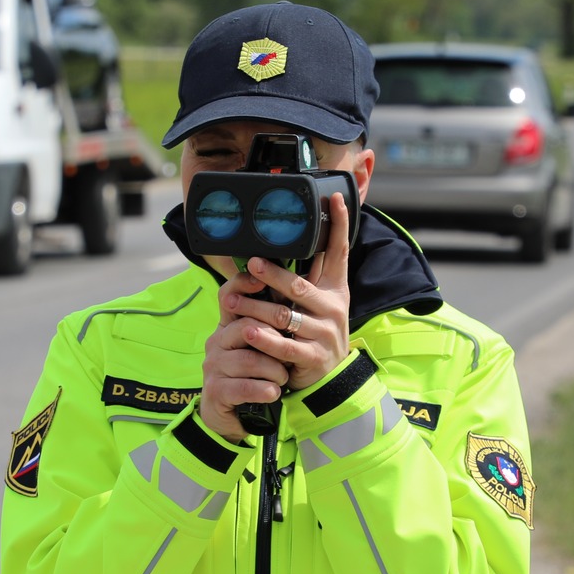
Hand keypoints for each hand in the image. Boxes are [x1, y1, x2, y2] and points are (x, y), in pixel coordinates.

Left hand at [198, 195, 352, 441]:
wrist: (329, 374)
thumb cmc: (314, 329)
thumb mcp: (316, 301)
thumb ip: (304, 276)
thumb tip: (284, 241)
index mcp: (334, 288)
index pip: (339, 251)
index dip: (340, 224)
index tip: (336, 198)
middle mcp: (333, 307)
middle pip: (299, 287)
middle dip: (274, 274)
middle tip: (251, 262)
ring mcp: (325, 333)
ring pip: (285, 316)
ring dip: (256, 307)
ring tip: (233, 300)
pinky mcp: (314, 357)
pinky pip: (285, 346)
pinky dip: (264, 340)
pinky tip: (247, 332)